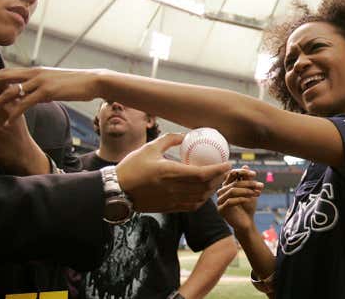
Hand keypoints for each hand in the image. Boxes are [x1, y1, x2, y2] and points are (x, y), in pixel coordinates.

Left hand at [0, 66, 104, 124]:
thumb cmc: (71, 83)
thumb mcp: (49, 83)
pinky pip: (26, 103)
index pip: (0, 72)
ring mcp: (38, 81)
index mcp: (29, 71)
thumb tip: (25, 93)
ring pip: (9, 91)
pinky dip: (14, 113)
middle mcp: (30, 73)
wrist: (92, 80)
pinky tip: (6, 123)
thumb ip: (34, 86)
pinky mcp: (47, 91)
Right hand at [115, 133, 231, 212]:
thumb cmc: (132, 167)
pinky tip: (202, 192)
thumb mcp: (149, 147)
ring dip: (211, 190)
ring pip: (200, 198)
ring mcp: (171, 200)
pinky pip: (191, 206)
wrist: (117, 190)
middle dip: (219, 179)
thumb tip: (184, 136)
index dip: (218, 170)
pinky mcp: (168, 208)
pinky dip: (201, 200)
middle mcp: (173, 189)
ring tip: (215, 180)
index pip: (202, 174)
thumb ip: (169, 140)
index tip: (227, 163)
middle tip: (224, 170)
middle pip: (205, 187)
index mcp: (170, 172)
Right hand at [216, 167, 262, 232]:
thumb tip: (246, 165)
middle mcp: (221, 191)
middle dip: (248, 183)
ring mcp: (220, 200)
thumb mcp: (249, 191)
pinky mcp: (221, 209)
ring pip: (232, 191)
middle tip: (260, 186)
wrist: (247, 222)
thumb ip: (247, 179)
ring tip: (256, 193)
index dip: (242, 172)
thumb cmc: (248, 206)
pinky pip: (230, 201)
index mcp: (227, 185)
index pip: (231, 174)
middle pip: (234, 183)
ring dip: (246, 191)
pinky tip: (249, 200)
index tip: (254, 174)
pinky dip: (241, 199)